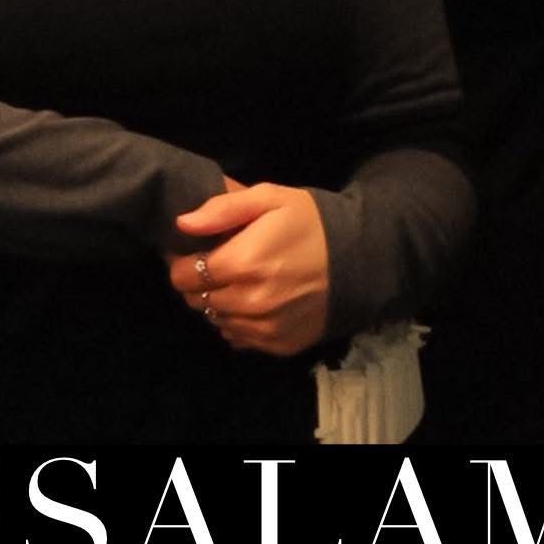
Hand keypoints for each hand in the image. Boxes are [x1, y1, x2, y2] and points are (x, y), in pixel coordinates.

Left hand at [167, 181, 329, 357]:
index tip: (196, 251)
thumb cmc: (311, 222)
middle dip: (200, 283)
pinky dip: (240, 322)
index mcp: (242, 264)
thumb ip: (223, 208)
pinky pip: (239, 338)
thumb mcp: (270, 198)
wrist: (361, 257)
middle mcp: (249, 302)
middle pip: (196, 301)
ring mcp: (264, 328)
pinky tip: (257, 302)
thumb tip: (182, 224)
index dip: (182, 262)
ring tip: (242, 282)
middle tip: (220, 265)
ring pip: (216, 321)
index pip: (182, 276)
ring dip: (220, 303)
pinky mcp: (279, 344)